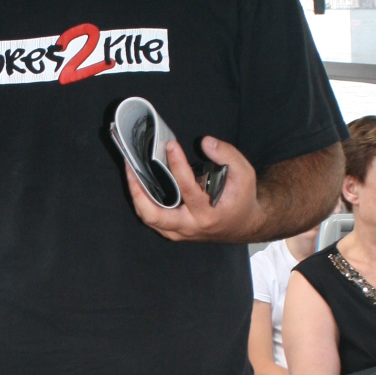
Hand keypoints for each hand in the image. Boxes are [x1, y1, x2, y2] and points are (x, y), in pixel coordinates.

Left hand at [126, 137, 257, 242]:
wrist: (244, 224)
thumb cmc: (243, 199)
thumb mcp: (244, 174)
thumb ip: (227, 155)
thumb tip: (205, 142)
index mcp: (208, 215)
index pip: (188, 189)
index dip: (178, 165)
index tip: (171, 146)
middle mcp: (190, 227)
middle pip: (155, 216)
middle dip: (139, 191)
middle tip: (131, 168)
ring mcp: (180, 231)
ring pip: (149, 219)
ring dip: (137, 196)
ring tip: (131, 172)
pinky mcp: (174, 230)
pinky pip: (153, 218)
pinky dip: (143, 202)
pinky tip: (139, 183)